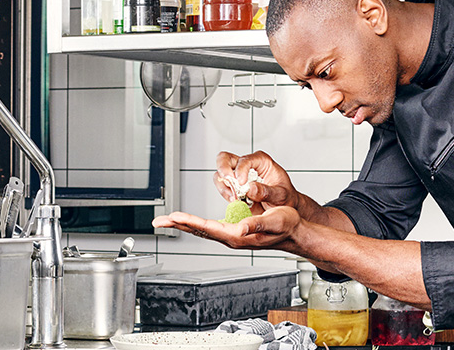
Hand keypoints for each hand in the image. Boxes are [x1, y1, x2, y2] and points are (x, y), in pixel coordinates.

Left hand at [152, 206, 305, 250]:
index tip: (173, 217)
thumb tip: (239, 228)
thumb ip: (256, 223)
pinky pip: (209, 227)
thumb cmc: (286, 226)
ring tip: (168, 220)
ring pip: (202, 230)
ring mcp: (231, 235)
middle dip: (178, 224)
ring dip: (183, 224)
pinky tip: (189, 221)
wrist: (295, 232)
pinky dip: (195, 223)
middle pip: (199, 230)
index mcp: (237, 236)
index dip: (188, 221)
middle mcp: (231, 237)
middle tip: (158, 221)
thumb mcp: (273, 221)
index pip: (207, 228)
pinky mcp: (233, 231)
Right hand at [215, 151, 299, 212]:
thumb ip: (266, 191)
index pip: (245, 160)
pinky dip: (225, 194)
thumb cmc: (285, 197)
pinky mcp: (234, 188)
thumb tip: (250, 188)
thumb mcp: (281, 195)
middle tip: (228, 180)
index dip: (241, 170)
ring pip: (220, 174)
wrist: (284, 209)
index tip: (242, 183)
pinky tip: (235, 201)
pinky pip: (222, 188)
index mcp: (261, 161)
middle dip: (223, 168)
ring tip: (234, 198)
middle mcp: (247, 165)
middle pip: (225, 158)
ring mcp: (238, 176)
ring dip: (223, 186)